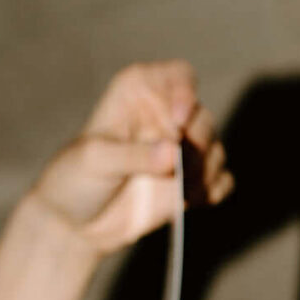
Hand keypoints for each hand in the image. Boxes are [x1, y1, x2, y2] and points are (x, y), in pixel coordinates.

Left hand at [30, 60, 232, 254]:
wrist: (77, 223)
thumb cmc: (76, 178)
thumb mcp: (97, 160)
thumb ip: (134, 155)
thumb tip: (174, 154)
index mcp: (139, 94)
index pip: (180, 75)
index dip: (186, 92)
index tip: (178, 120)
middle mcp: (165, 117)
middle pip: (203, 118)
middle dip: (198, 145)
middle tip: (180, 169)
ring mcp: (180, 151)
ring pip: (215, 151)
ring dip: (205, 173)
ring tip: (180, 194)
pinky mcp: (191, 183)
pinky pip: (222, 181)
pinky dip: (213, 192)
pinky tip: (189, 203)